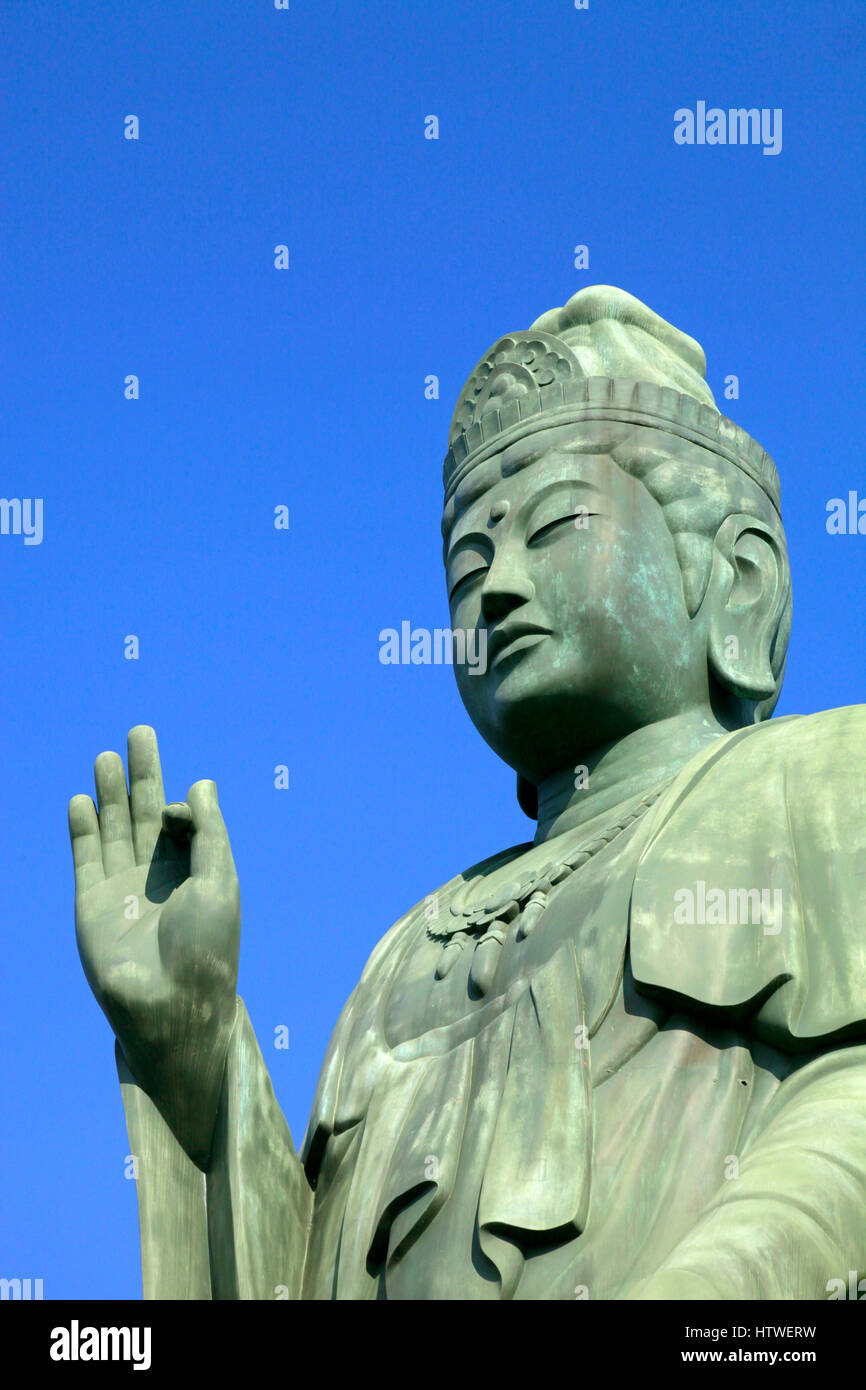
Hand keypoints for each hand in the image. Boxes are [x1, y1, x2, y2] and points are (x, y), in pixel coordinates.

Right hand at [69, 725, 240, 1168]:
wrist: (171, 1006)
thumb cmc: (207, 947)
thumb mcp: (220, 879)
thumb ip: (209, 831)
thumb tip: (201, 783)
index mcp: (197, 872)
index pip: (186, 820)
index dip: (182, 803)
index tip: (178, 805)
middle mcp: (159, 877)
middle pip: (146, 813)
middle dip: (142, 774)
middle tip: (140, 731)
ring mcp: (124, 890)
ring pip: (114, 829)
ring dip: (109, 792)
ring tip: (106, 755)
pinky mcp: (92, 905)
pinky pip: (86, 859)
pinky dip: (83, 829)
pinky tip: (81, 800)